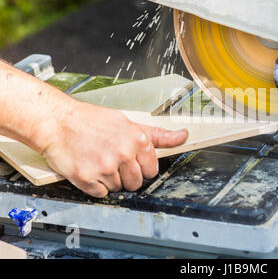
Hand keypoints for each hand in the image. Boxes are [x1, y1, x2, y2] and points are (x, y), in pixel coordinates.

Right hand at [41, 101, 187, 197]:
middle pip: (136, 183)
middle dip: (127, 175)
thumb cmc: (91, 120)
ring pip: (119, 189)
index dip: (141, 167)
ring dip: (110, 180)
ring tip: (99, 161)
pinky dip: (96, 186)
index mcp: (137, 140)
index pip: (151, 170)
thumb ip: (157, 134)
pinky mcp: (87, 179)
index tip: (131, 161)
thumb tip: (183, 136)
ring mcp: (105, 168)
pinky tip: (90, 168)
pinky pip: (101, 194)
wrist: (57, 122)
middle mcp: (123, 154)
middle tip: (112, 161)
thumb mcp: (128, 122)